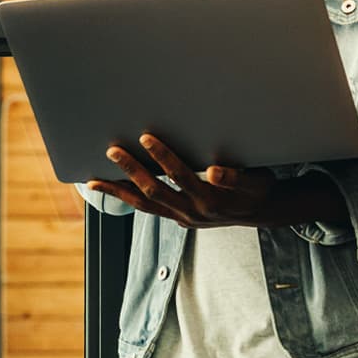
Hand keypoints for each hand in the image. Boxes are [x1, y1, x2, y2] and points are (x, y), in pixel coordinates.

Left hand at [85, 134, 276, 228]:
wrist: (262, 212)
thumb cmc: (256, 188)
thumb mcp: (254, 181)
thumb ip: (235, 176)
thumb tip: (215, 171)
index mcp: (210, 199)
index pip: (180, 176)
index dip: (162, 157)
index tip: (146, 137)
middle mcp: (192, 212)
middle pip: (154, 191)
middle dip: (131, 170)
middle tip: (112, 150)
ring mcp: (183, 218)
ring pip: (145, 205)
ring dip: (119, 191)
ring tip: (94, 180)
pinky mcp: (179, 219)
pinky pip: (148, 209)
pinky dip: (128, 199)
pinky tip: (113, 188)